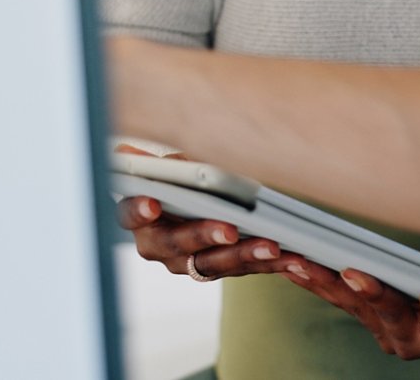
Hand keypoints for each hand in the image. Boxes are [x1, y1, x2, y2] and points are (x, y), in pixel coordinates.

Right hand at [114, 145, 303, 280]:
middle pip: (179, 244)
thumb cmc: (180, 179)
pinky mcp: (219, 268)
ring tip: (272, 247)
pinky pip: (243, 269)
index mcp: (140, 216)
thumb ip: (161, 164)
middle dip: (205, 236)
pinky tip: (292, 259)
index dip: (138, 210)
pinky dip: (269, 264)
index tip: (152, 204)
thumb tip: (127, 150)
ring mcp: (189, 261)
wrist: (195, 200)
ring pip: (214, 263)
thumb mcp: (172, 165)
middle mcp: (160, 245)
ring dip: (245, 255)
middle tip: (229, 230)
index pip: (130, 214)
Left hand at [282, 254, 419, 358]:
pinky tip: (295, 266)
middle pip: (388, 314)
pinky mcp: (369, 321)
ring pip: (354, 307)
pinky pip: (342, 301)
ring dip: (326, 284)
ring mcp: (386, 333)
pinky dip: (320, 282)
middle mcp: (411, 341)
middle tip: (351, 274)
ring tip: (302, 263)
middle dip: (368, 292)